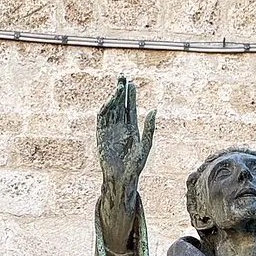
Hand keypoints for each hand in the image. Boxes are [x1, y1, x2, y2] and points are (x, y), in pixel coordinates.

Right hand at [97, 75, 155, 206]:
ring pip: (111, 110)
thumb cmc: (136, 166)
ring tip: (118, 87)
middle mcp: (120, 128)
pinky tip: (110, 101)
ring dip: (113, 98)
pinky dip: (105, 109)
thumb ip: (149, 128)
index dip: (130, 96)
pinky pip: (102, 120)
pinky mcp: (101, 136)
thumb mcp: (146, 145)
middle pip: (119, 105)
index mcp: (131, 129)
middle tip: (122, 77)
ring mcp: (110, 131)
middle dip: (120, 91)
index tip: (132, 83)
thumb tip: (154, 110)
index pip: (130, 108)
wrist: (122, 178)